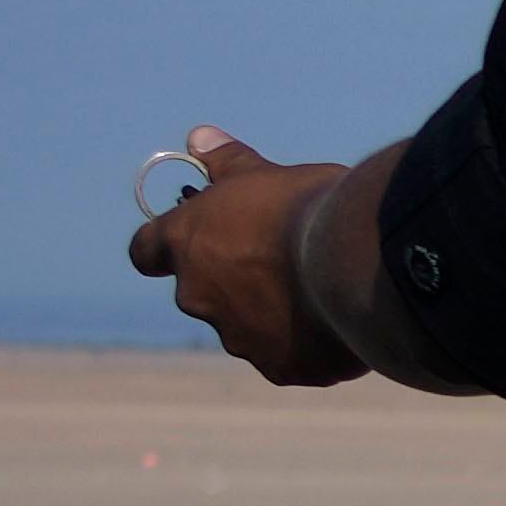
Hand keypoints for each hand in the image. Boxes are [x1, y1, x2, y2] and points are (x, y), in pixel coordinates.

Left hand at [126, 131, 360, 384]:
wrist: (360, 263)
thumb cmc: (309, 209)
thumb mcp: (265, 173)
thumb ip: (228, 163)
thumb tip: (198, 138)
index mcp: (186, 243)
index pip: (145, 251)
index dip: (164, 248)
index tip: (191, 241)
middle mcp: (198, 295)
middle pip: (202, 292)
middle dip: (232, 282)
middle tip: (279, 263)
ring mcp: (236, 336)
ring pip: (245, 327)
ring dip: (269, 314)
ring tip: (317, 293)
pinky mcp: (279, 367)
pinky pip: (286, 356)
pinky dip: (304, 343)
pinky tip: (337, 321)